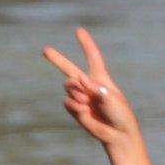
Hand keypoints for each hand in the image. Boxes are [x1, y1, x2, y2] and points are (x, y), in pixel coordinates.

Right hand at [42, 27, 140, 149]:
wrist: (116, 134)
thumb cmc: (119, 114)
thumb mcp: (112, 99)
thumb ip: (97, 88)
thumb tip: (81, 78)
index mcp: (101, 78)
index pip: (92, 57)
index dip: (85, 43)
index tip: (78, 30)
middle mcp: (88, 85)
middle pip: (69, 69)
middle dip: (56, 59)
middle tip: (44, 50)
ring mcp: (80, 96)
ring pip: (68, 86)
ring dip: (76, 93)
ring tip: (88, 102)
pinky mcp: (74, 107)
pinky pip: (67, 102)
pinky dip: (74, 105)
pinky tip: (84, 111)